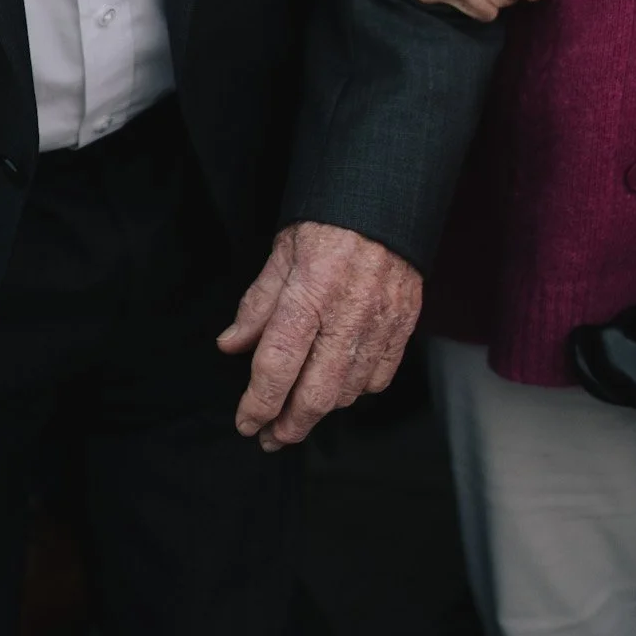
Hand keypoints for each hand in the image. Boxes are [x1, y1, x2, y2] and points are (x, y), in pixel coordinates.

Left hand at [217, 221, 421, 449]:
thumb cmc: (328, 221)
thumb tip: (231, 345)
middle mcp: (348, 313)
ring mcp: (381, 322)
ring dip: (320, 411)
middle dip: (288, 426)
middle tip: (269, 436)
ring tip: (299, 412)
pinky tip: (338, 386)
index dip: (258, 403)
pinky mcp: (404, 324)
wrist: (385, 199)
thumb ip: (257, 304)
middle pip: (317, 395)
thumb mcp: (282, 253)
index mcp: (310, 292)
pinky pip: (379, 378)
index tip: (246, 421)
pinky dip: (356, 391)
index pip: (278, 365)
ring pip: (348, 392)